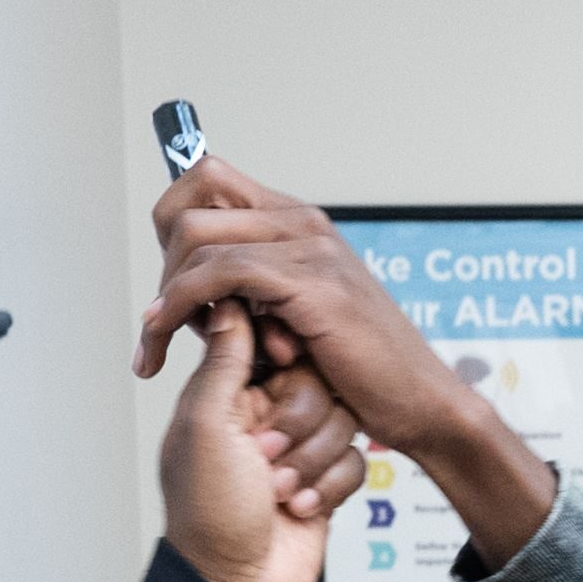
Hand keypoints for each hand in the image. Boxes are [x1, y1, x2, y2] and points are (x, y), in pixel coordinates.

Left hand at [137, 157, 488, 458]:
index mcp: (297, 222)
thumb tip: (200, 293)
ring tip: (167, 347)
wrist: (420, 403)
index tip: (167, 286)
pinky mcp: (310, 282)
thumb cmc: (362, 375)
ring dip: (165, 296)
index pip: (205, 179)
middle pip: (189, 203)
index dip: (170, 226)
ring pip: (195, 237)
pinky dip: (177, 308)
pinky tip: (165, 345)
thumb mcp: (297, 322)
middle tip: (166, 327)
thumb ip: (254, 296)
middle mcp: (302, 222)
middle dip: (162, 268)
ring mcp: (309, 246)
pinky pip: (217, 274)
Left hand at [157, 297, 365, 581]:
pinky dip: (331, 487)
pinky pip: (355, 461)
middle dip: (302, 423)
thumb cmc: (210, 513)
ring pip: (342, 420)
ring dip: (314, 460)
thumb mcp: (207, 425)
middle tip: (267, 457)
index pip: (276, 345)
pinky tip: (301, 510)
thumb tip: (229, 300)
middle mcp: (264, 416)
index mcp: (228, 395)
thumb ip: (224, 359)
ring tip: (281, 492)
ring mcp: (297, 450)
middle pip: (318, 381)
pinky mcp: (325, 482)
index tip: (279, 380)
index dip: (287, 362)